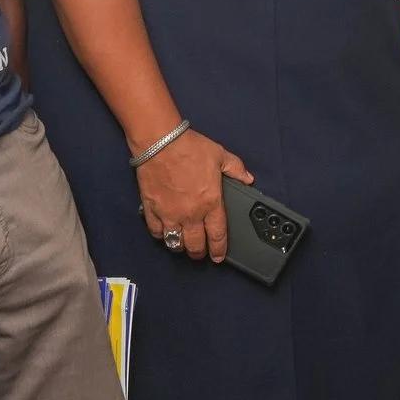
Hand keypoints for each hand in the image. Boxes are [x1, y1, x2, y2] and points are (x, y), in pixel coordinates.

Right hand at [136, 127, 251, 261]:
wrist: (160, 142)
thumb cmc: (190, 148)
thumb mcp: (220, 155)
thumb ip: (236, 169)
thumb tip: (248, 178)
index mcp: (211, 203)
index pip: (217, 235)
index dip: (219, 250)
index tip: (218, 257)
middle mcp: (191, 214)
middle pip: (195, 245)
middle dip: (199, 252)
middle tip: (200, 251)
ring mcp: (170, 214)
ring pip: (175, 243)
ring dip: (180, 246)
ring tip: (183, 243)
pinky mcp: (152, 210)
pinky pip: (156, 232)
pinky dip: (161, 235)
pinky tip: (164, 232)